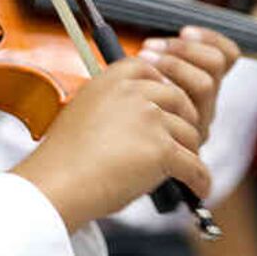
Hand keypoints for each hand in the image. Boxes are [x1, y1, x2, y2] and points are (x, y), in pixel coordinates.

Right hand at [12, 29, 236, 231]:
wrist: (57, 183)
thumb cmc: (65, 157)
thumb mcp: (84, 110)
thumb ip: (115, 103)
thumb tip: (144, 115)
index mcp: (112, 79)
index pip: (150, 69)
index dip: (163, 87)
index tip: (165, 105)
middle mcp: (134, 92)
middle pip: (178, 99)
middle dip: (184, 120)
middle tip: (181, 140)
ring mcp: (150, 118)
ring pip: (189, 133)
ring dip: (190, 152)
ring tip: (185, 169)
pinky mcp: (161, 148)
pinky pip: (193, 164)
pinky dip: (199, 179)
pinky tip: (200, 188)